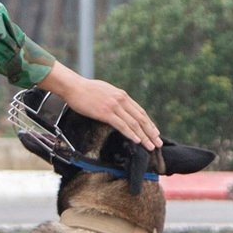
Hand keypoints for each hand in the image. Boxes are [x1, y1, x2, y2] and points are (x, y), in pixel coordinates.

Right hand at [38, 62, 161, 149]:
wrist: (74, 87)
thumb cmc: (86, 90)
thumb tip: (120, 106)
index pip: (140, 111)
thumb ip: (115, 99)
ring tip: (150, 146)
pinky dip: (131, 134)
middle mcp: (121, 100)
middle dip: (151, 132)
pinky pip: (122, 125)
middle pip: (141, 118)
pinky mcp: (106, 113)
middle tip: (158, 142)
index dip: (149, 123)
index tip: (155, 132)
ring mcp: (114, 106)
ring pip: (134, 123)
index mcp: (122, 95)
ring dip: (144, 136)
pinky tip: (137, 141)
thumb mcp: (106, 91)